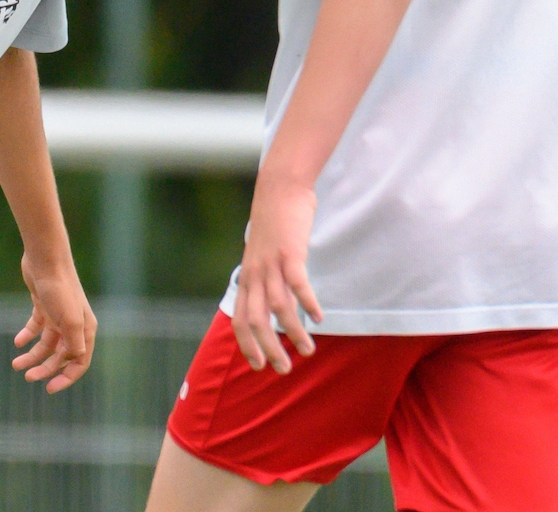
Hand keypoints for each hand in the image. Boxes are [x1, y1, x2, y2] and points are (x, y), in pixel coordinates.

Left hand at [12, 253, 96, 393]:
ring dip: (32, 355)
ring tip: (16, 363)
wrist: (45, 258)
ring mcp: (58, 315)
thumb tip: (76, 360)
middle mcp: (73, 324)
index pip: (79, 362)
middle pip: (60, 356)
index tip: (49, 389)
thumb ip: (74, 342)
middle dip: (44, 369)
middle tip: (26, 376)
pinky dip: (27, 336)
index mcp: (85, 330)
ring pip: (46, 344)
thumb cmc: (60, 288)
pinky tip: (18, 342)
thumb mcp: (70, 319)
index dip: (66, 378)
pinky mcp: (44, 305)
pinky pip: (36, 327)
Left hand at [232, 172, 321, 373]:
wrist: (279, 188)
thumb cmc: (274, 224)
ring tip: (308, 351)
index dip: (247, 345)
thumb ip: (263, 278)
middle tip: (284, 369)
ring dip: (292, 332)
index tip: (259, 366)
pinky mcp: (290, 252)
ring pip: (277, 307)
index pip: (238, 319)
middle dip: (268, 349)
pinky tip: (318, 318)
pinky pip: (297, 283)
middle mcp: (255, 273)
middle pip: (255, 320)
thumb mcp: (260, 255)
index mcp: (247, 277)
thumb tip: (268, 303)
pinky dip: (307, 303)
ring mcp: (271, 263)